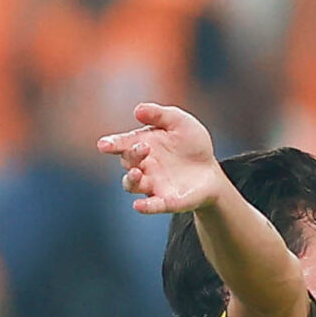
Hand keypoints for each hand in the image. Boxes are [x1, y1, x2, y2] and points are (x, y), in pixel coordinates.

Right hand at [96, 102, 226, 214]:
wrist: (211, 170)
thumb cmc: (191, 144)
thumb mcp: (180, 123)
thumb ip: (160, 115)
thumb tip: (138, 110)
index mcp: (141, 145)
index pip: (121, 144)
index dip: (111, 144)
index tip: (104, 145)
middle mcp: (142, 166)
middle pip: (128, 162)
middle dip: (132, 155)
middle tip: (144, 147)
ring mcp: (152, 185)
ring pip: (132, 185)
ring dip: (132, 180)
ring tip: (138, 172)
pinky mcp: (167, 201)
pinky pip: (152, 205)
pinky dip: (145, 206)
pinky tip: (139, 205)